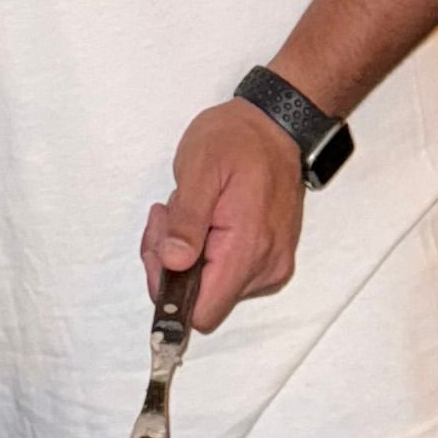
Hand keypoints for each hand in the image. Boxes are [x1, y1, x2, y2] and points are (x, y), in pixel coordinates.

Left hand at [142, 99, 305, 329]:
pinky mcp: (272, 259)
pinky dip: (207, 255)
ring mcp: (272, 266)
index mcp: (247, 248)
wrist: (276, 125)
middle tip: (167, 217)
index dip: (170, 290)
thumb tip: (173, 263)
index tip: (161, 247)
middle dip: (173, 266)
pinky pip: (229, 275)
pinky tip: (205, 220)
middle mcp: (266, 268)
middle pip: (204, 301)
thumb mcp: (199, 168)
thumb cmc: (236, 140)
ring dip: (189, 258)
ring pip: (213, 288)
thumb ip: (186, 219)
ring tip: (187, 211)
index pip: (202, 311)